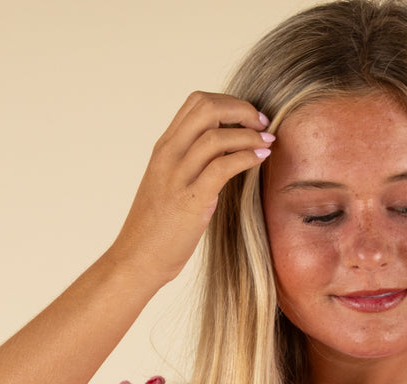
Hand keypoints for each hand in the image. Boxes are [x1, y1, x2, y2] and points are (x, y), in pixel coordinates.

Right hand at [107, 91, 272, 294]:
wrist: (138, 258)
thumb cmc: (157, 228)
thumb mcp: (169, 185)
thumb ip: (190, 164)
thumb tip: (221, 153)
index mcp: (164, 148)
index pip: (197, 102)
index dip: (229, 102)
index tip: (249, 117)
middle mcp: (169, 155)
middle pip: (207, 108)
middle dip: (242, 109)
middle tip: (263, 123)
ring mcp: (178, 176)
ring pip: (217, 135)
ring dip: (249, 134)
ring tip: (268, 141)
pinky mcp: (191, 200)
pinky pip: (223, 166)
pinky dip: (247, 157)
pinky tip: (262, 158)